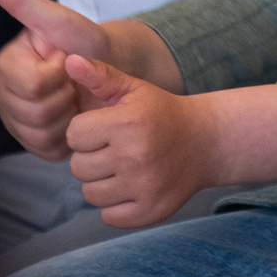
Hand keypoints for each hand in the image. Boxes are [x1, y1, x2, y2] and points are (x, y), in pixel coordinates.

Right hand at [0, 0, 113, 159]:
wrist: (111, 71)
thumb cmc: (87, 43)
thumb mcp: (60, 20)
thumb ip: (25, 1)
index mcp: (5, 65)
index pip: (29, 83)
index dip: (57, 71)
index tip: (66, 57)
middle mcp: (3, 95)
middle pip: (33, 113)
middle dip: (65, 95)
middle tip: (73, 80)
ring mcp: (16, 122)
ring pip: (40, 134)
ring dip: (69, 115)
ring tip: (75, 97)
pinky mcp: (33, 143)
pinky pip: (48, 150)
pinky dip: (70, 135)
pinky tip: (75, 117)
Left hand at [62, 53, 209, 228]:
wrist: (207, 141)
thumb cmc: (162, 112)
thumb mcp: (134, 89)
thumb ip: (99, 75)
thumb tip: (68, 60)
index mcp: (127, 122)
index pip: (73, 135)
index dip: (86, 131)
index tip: (107, 129)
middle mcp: (135, 155)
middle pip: (78, 167)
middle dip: (92, 157)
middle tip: (117, 149)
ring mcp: (144, 186)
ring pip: (90, 194)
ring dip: (101, 183)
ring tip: (123, 168)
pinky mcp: (151, 211)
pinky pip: (108, 216)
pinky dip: (115, 206)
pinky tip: (132, 187)